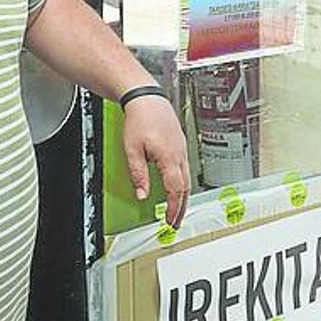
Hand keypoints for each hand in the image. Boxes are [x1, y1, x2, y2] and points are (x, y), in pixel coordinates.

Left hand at [122, 96, 190, 228]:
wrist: (147, 98)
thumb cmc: (140, 119)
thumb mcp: (132, 150)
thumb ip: (138, 175)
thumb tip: (142, 194)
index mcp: (169, 157)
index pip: (175, 190)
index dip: (173, 208)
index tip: (169, 220)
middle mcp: (179, 154)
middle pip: (185, 188)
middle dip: (181, 207)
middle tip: (175, 222)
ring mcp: (182, 149)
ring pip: (187, 179)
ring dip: (183, 197)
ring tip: (177, 210)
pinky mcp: (180, 144)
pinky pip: (185, 169)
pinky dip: (183, 183)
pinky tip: (177, 187)